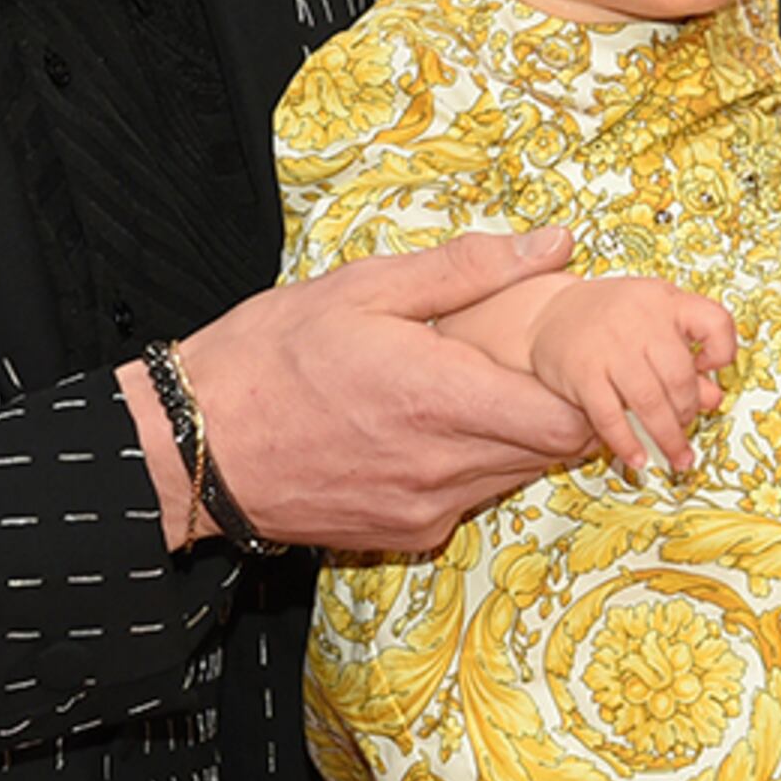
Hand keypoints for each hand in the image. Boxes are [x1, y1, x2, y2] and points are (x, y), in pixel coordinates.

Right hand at [179, 227, 600, 550]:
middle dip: (554, 404)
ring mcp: (425, 510)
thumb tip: (551, 246)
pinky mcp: (406, 534)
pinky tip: (429, 426)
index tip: (569, 351)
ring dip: (513, 434)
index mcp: (440, 400)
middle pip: (552, 451)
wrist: (194, 446)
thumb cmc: (267, 361)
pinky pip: (469, 498)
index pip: (569, 421)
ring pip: (514, 476)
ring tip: (471, 386)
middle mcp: (442, 468)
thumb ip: (468, 269)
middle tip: (524, 360)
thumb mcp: (364, 287)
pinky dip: (470, 463)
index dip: (586, 387)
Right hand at [526, 277, 736, 472]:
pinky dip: (627, 443)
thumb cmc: (610, 318)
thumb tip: (714, 399)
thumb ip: (687, 358)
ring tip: (677, 458)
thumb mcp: (655, 323)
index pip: (714, 322)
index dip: (722, 352)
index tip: (712, 370)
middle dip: (688, 411)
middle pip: (680, 376)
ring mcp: (609, 346)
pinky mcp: (582, 372)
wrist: (548, 314)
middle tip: (686, 426)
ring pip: (650, 402)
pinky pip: (611, 417)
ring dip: (667, 438)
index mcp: (666, 301)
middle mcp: (640, 319)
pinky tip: (638, 458)